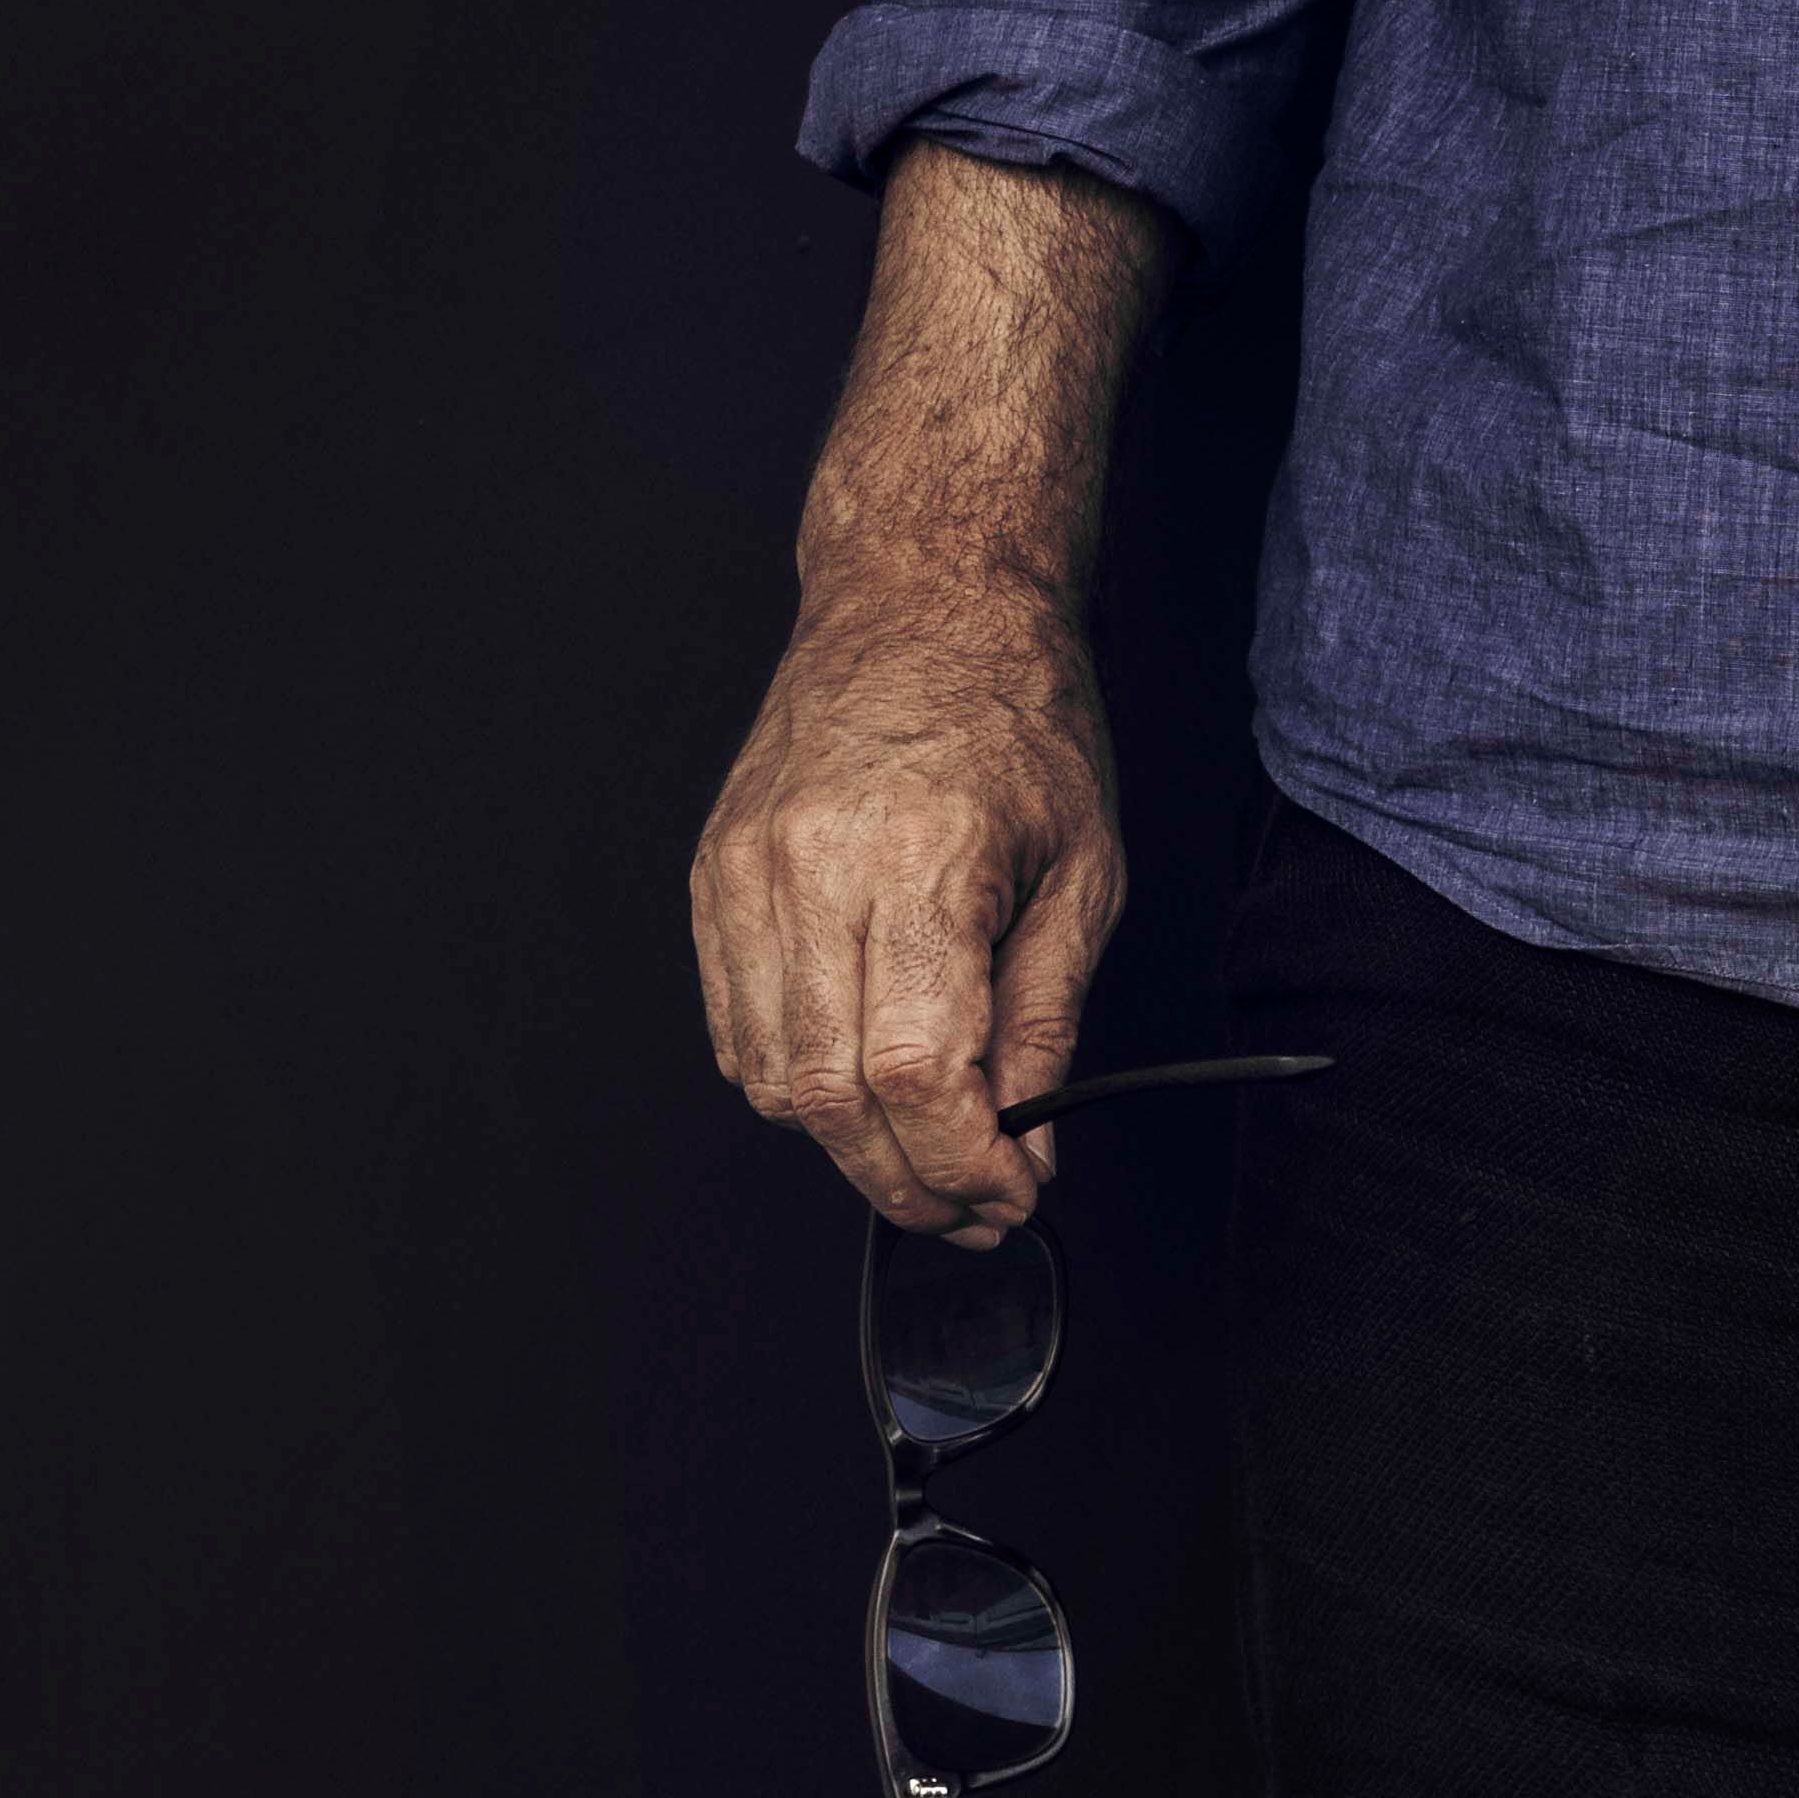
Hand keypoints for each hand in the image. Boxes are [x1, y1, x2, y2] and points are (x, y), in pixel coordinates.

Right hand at [689, 574, 1126, 1241]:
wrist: (925, 596)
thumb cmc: (1018, 712)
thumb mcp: (1085, 865)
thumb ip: (1049, 1015)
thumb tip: (1030, 1141)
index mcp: (923, 860)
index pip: (919, 1072)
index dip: (961, 1164)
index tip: (1009, 1195)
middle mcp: (816, 868)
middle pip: (832, 1097)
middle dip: (907, 1181)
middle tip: (971, 1201)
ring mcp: (748, 872)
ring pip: (769, 1079)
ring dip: (847, 1142)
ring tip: (922, 1140)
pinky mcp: (713, 874)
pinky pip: (734, 1026)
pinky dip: (791, 1079)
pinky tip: (858, 1071)